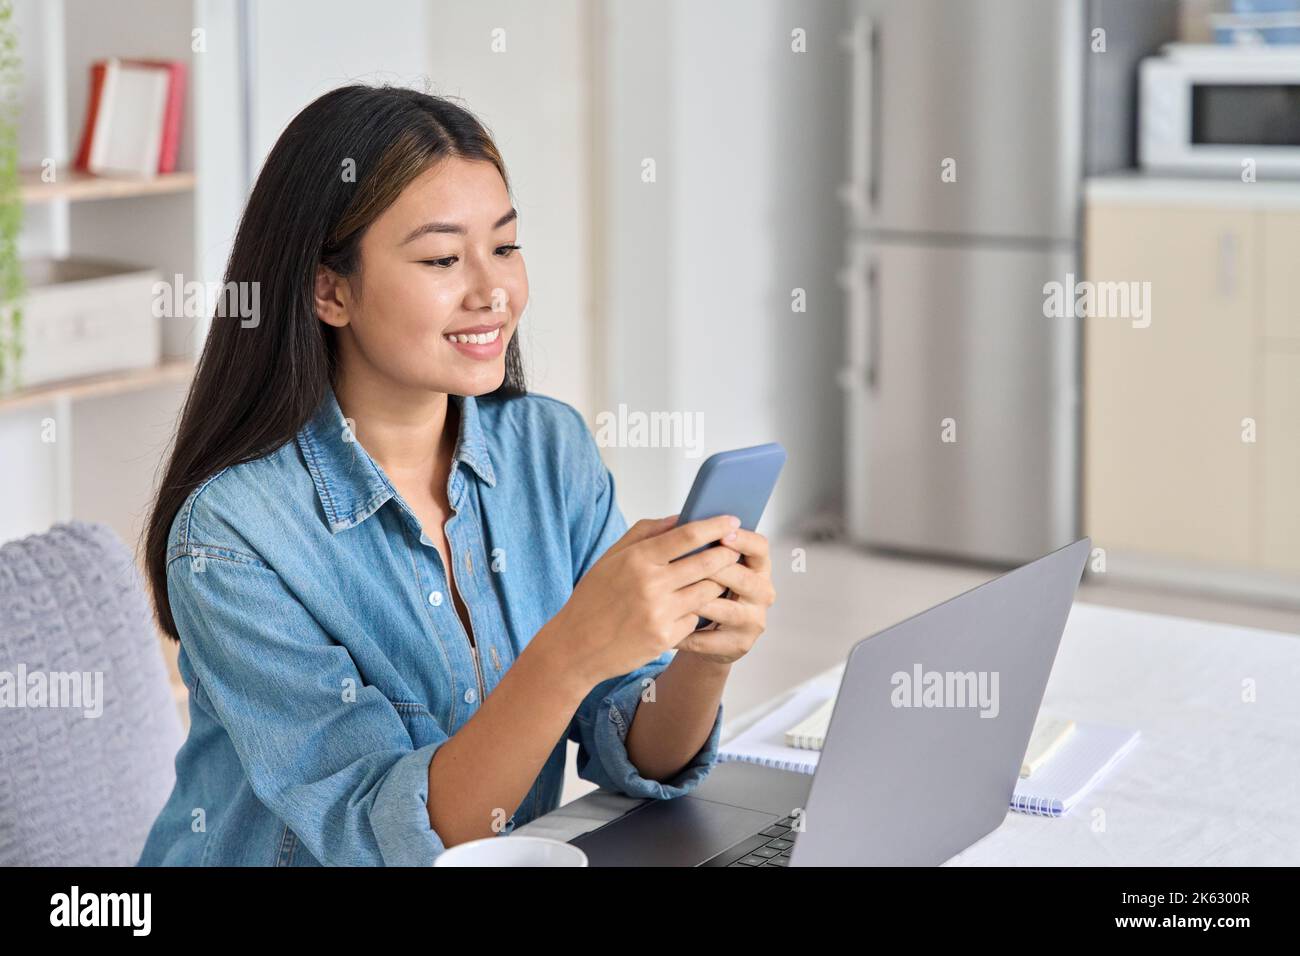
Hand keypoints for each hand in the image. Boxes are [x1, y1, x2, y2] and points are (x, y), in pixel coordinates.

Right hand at [540, 514, 744, 687]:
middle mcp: (651, 585)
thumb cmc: (593, 598)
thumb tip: (680, 518)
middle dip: (727, 553)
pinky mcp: (665, 638)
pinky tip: (689, 607)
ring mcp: (660, 613)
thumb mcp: (610, 557)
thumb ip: (645, 533)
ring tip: (717, 576)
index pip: (687, 535)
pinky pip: (696, 618)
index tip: (733, 521)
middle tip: (735, 549)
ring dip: (718, 582)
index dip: (715, 526)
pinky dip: (696, 611)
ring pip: (708, 591)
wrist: (575, 646)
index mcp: (637, 559)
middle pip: (707, 562)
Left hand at [673, 527, 774, 665]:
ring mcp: (753, 620)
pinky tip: (667, 625)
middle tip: (687, 565)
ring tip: (673, 596)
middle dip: (715, 570)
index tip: (722, 534)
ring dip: (699, 602)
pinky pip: (709, 638)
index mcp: (758, 566)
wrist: (708, 634)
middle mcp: (762, 592)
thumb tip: (681, 521)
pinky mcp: (740, 644)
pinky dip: (686, 632)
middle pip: (743, 578)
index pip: (760, 547)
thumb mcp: (709, 565)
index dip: (743, 540)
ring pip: (726, 610)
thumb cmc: (704, 589)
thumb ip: (701, 545)